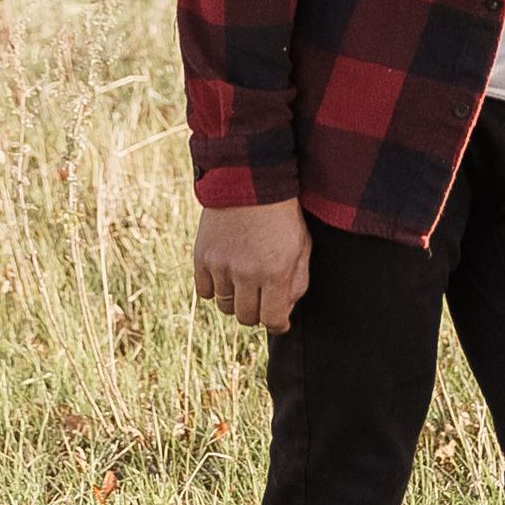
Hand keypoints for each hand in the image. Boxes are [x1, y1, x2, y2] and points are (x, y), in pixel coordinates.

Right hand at [194, 197, 312, 328]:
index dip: (277, 324)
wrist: (249, 180)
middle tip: (261, 296)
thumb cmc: (281, 215)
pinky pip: (205, 292)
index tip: (278, 320)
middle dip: (256, 312)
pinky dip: (215, 288)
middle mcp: (247, 272)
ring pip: (225, 307)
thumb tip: (283, 314)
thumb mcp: (301, 246)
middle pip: (246, 317)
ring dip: (235, 299)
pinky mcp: (202, 256)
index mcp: (276, 271)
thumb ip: (297, 283)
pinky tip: (225, 275)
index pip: (272, 320)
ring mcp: (222, 265)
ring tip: (243, 280)